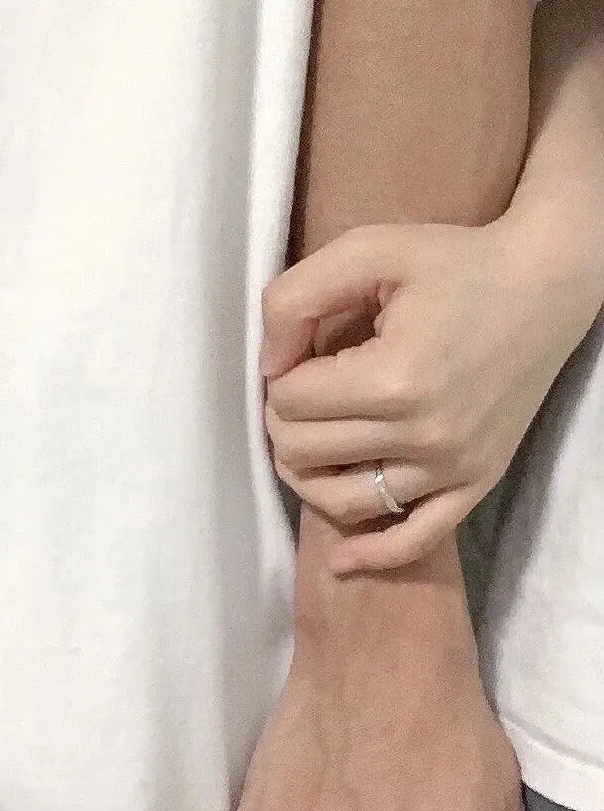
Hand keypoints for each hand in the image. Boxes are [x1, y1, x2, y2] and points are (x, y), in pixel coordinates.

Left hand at [262, 209, 602, 571]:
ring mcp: (452, 467)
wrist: (544, 286)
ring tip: (310, 441)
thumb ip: (295, 298)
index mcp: (394, 378)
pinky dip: (371, 554)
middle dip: (286, 421)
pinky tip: (340, 560)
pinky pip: (414, 540)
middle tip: (302, 390)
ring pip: (343, 502)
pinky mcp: (475, 482)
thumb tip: (266, 367)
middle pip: (306, 452)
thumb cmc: (454, 262)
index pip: (290, 402)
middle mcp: (424, 434)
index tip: (299, 353)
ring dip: (309, 476)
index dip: (279, 375)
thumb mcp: (368, 250)